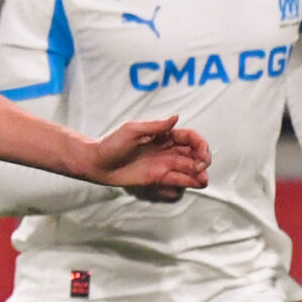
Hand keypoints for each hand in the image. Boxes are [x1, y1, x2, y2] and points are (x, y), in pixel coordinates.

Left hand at [86, 117, 209, 193]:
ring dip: (200, 173)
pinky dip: (189, 181)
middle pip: (194, 153)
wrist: (97, 163)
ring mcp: (164, 164)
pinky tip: (197, 183)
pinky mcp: (158, 178)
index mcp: (164, 135)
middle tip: (201, 166)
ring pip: (189, 168)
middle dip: (203, 159)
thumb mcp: (132, 130)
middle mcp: (167, 149)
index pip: (190, 137)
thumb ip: (155, 126)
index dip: (200, 143)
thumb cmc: (111, 144)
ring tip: (203, 179)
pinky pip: (178, 179)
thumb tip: (176, 117)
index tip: (201, 152)